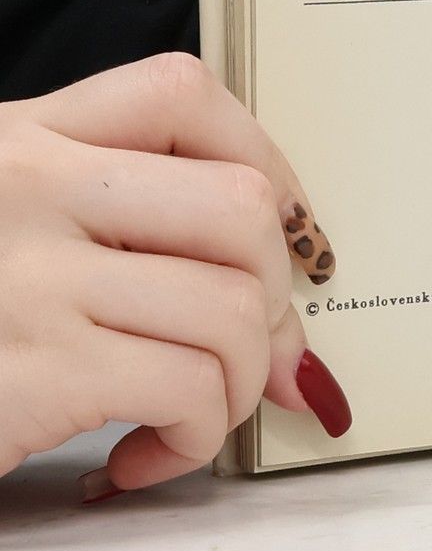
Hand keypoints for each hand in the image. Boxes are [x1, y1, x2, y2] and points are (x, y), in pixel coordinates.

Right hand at [0, 54, 349, 503]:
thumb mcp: (5, 232)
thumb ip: (111, 225)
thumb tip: (271, 303)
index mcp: (17, 139)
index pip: (180, 94)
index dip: (266, 163)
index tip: (284, 235)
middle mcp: (24, 188)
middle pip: (238, 208)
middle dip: (274, 295)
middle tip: (252, 354)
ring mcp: (28, 276)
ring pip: (231, 308)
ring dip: (240, 382)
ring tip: (189, 414)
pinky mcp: (35, 370)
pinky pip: (189, 389)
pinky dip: (192, 437)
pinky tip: (139, 456)